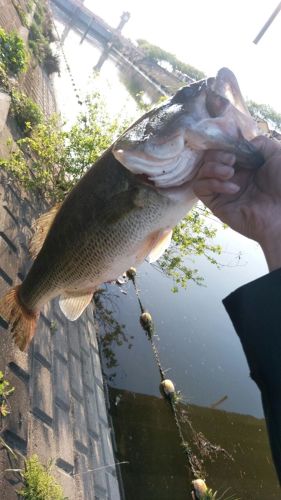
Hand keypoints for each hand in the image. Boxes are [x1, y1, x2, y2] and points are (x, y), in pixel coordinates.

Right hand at [193, 136, 280, 270]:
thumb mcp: (276, 154)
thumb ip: (258, 143)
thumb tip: (239, 146)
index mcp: (245, 165)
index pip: (223, 150)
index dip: (223, 146)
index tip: (233, 149)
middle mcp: (232, 177)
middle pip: (208, 159)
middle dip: (216, 155)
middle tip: (231, 160)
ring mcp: (223, 191)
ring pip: (201, 173)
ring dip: (212, 168)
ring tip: (230, 173)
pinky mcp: (216, 205)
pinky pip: (200, 188)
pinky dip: (212, 183)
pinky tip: (232, 188)